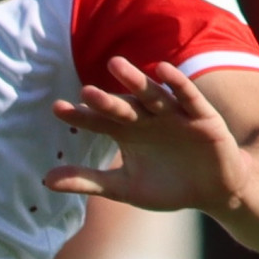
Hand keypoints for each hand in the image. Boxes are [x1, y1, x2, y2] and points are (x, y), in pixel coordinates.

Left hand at [48, 57, 254, 220]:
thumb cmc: (168, 187)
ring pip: (152, 95)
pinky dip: (177, 84)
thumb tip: (44, 181)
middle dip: (105, 99)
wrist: (214, 192)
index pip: (99, 121)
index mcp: (127, 132)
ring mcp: (174, 115)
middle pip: (123, 106)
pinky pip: (188, 97)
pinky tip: (162, 70)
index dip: (80, 116)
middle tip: (85, 91)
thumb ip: (88, 181)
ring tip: (116, 66)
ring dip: (136, 81)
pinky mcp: (202, 117)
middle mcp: (147, 118)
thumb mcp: (125, 188)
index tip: (57, 109)